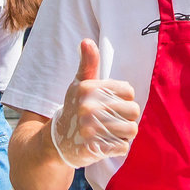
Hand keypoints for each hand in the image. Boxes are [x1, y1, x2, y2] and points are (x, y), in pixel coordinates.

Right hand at [50, 40, 139, 168]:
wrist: (56, 141)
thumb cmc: (74, 108)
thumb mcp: (79, 84)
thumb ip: (88, 63)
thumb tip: (86, 41)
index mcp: (88, 88)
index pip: (129, 91)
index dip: (125, 99)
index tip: (113, 105)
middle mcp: (87, 107)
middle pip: (133, 111)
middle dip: (128, 118)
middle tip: (114, 121)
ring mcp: (89, 129)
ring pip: (131, 130)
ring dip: (125, 134)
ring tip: (112, 132)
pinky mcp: (92, 148)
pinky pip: (123, 146)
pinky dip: (119, 147)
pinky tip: (107, 143)